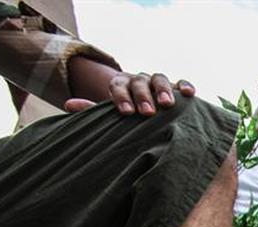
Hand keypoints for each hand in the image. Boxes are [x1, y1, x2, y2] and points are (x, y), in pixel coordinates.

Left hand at [64, 72, 194, 114]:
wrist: (143, 114)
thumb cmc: (124, 117)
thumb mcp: (108, 115)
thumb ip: (92, 110)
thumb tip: (68, 104)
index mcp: (120, 84)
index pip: (118, 85)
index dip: (121, 97)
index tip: (126, 113)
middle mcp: (138, 80)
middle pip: (139, 81)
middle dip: (143, 96)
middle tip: (146, 112)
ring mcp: (157, 82)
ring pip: (160, 79)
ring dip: (164, 90)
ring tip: (168, 105)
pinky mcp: (175, 87)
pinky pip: (180, 82)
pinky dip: (184, 85)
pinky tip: (189, 94)